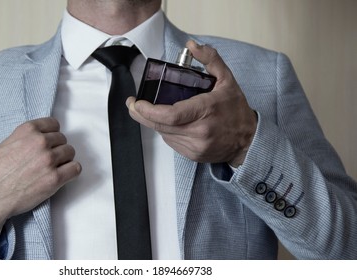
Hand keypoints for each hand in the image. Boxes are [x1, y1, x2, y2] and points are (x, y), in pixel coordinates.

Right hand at [0, 117, 80, 240]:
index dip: (52, 134)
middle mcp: (40, 142)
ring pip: (70, 153)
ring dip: (64, 160)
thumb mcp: (7, 144)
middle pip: (63, 140)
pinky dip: (71, 172)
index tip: (49, 143)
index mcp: (27, 130)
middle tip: (47, 161)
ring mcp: (48, 160)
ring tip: (52, 169)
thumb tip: (44, 137)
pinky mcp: (55, 178)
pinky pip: (75, 168)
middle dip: (57, 149)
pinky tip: (62, 176)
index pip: (54, 124)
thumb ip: (27, 138)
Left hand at [127, 40, 256, 165]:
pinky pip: (171, 143)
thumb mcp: (227, 80)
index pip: (170, 115)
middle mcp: (200, 132)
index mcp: (207, 110)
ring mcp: (196, 146)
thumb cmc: (236, 111)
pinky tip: (171, 124)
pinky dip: (166, 132)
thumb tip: (193, 45)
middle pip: (161, 126)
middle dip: (141, 115)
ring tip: (153, 112)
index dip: (148, 111)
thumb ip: (210, 59)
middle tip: (133, 105)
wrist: (247, 140)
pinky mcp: (193, 155)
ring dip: (155, 123)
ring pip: (164, 135)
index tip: (136, 102)